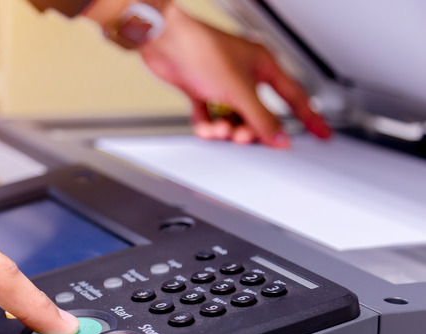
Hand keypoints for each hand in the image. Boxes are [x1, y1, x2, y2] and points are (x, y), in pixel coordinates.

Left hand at [139, 5, 331, 147]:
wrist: (164, 42)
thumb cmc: (201, 50)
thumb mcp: (239, 90)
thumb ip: (261, 117)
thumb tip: (279, 138)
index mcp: (263, 66)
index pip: (294, 96)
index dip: (309, 117)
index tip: (322, 134)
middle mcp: (244, 74)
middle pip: (258, 114)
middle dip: (250, 129)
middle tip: (244, 137)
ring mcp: (221, 83)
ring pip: (232, 118)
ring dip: (226, 129)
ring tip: (219, 129)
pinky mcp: (200, 89)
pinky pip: (210, 116)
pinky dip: (207, 125)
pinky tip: (205, 127)